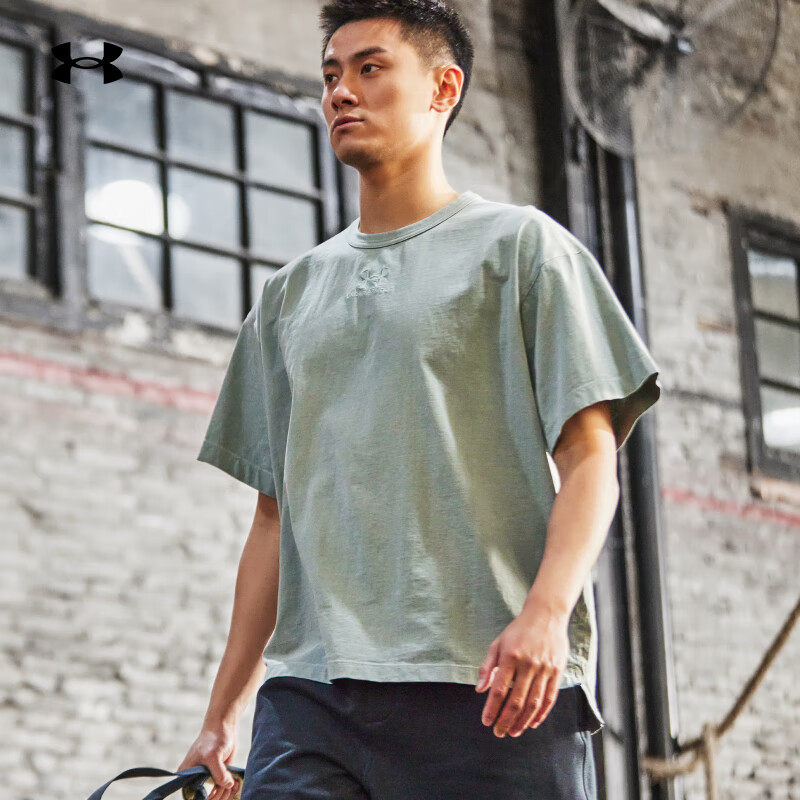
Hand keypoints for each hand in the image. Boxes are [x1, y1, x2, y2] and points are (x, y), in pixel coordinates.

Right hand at [176, 722, 238, 799]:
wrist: (224, 727)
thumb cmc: (214, 738)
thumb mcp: (214, 755)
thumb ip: (218, 773)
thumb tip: (228, 786)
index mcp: (187, 776)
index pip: (194, 797)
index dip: (207, 797)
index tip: (217, 789)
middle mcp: (195, 780)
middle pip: (207, 799)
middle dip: (219, 795)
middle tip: (227, 784)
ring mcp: (208, 779)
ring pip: (217, 797)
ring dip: (227, 793)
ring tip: (233, 782)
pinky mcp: (219, 777)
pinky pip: (224, 791)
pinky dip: (231, 790)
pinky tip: (236, 783)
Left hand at [475, 603, 568, 736]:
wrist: (546, 615)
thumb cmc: (518, 630)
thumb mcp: (497, 643)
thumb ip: (487, 666)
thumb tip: (479, 689)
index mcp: (510, 657)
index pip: (500, 689)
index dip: (492, 708)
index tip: (486, 722)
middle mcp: (528, 664)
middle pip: (516, 700)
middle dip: (506, 720)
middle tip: (499, 733)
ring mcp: (544, 669)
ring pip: (534, 703)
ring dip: (523, 721)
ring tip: (514, 732)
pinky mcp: (557, 671)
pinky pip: (549, 698)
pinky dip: (541, 714)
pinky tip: (532, 723)